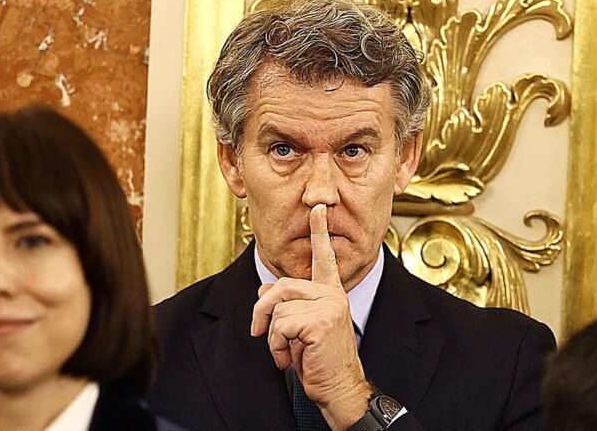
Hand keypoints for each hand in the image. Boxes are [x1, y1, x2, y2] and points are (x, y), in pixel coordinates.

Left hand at [251, 204, 371, 429]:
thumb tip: (263, 291)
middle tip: (258, 332)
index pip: (323, 257)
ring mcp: (330, 306)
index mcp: (330, 293)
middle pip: (281, 286)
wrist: (338, 387)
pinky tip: (289, 358)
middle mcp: (332, 294)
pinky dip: (277, 346)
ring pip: (278, 309)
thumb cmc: (319, 361)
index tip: (318, 208)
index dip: (319, 232)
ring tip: (285, 352)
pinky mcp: (322, 321)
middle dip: (262, 312)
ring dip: (273, 336)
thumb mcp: (298, 329)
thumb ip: (285, 306)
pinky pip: (281, 325)